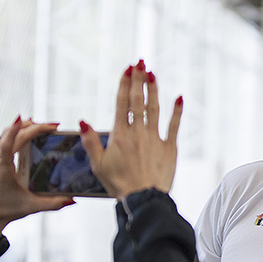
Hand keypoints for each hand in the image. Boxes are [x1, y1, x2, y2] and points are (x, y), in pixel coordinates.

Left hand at [0, 117, 75, 236]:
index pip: (7, 144)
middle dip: (34, 127)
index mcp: (4, 169)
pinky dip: (20, 133)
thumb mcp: (32, 207)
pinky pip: (8, 140)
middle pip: (13, 135)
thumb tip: (71, 200)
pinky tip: (32, 132)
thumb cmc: (7, 210)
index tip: (22, 118)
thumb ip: (52, 204)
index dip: (15, 130)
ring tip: (45, 126)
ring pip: (9, 134)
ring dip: (26, 127)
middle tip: (54, 126)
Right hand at [80, 60, 182, 199]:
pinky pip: (174, 125)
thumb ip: (90, 141)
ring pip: (155, 109)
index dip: (125, 84)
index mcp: (120, 135)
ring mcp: (155, 139)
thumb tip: (83, 120)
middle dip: (139, 79)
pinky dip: (177, 111)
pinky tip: (179, 97)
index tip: (128, 68)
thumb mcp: (98, 164)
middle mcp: (138, 132)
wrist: (143, 199)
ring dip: (154, 89)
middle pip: (138, 100)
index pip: (122, 103)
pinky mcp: (169, 148)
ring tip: (153, 73)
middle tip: (140, 62)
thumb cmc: (118, 184)